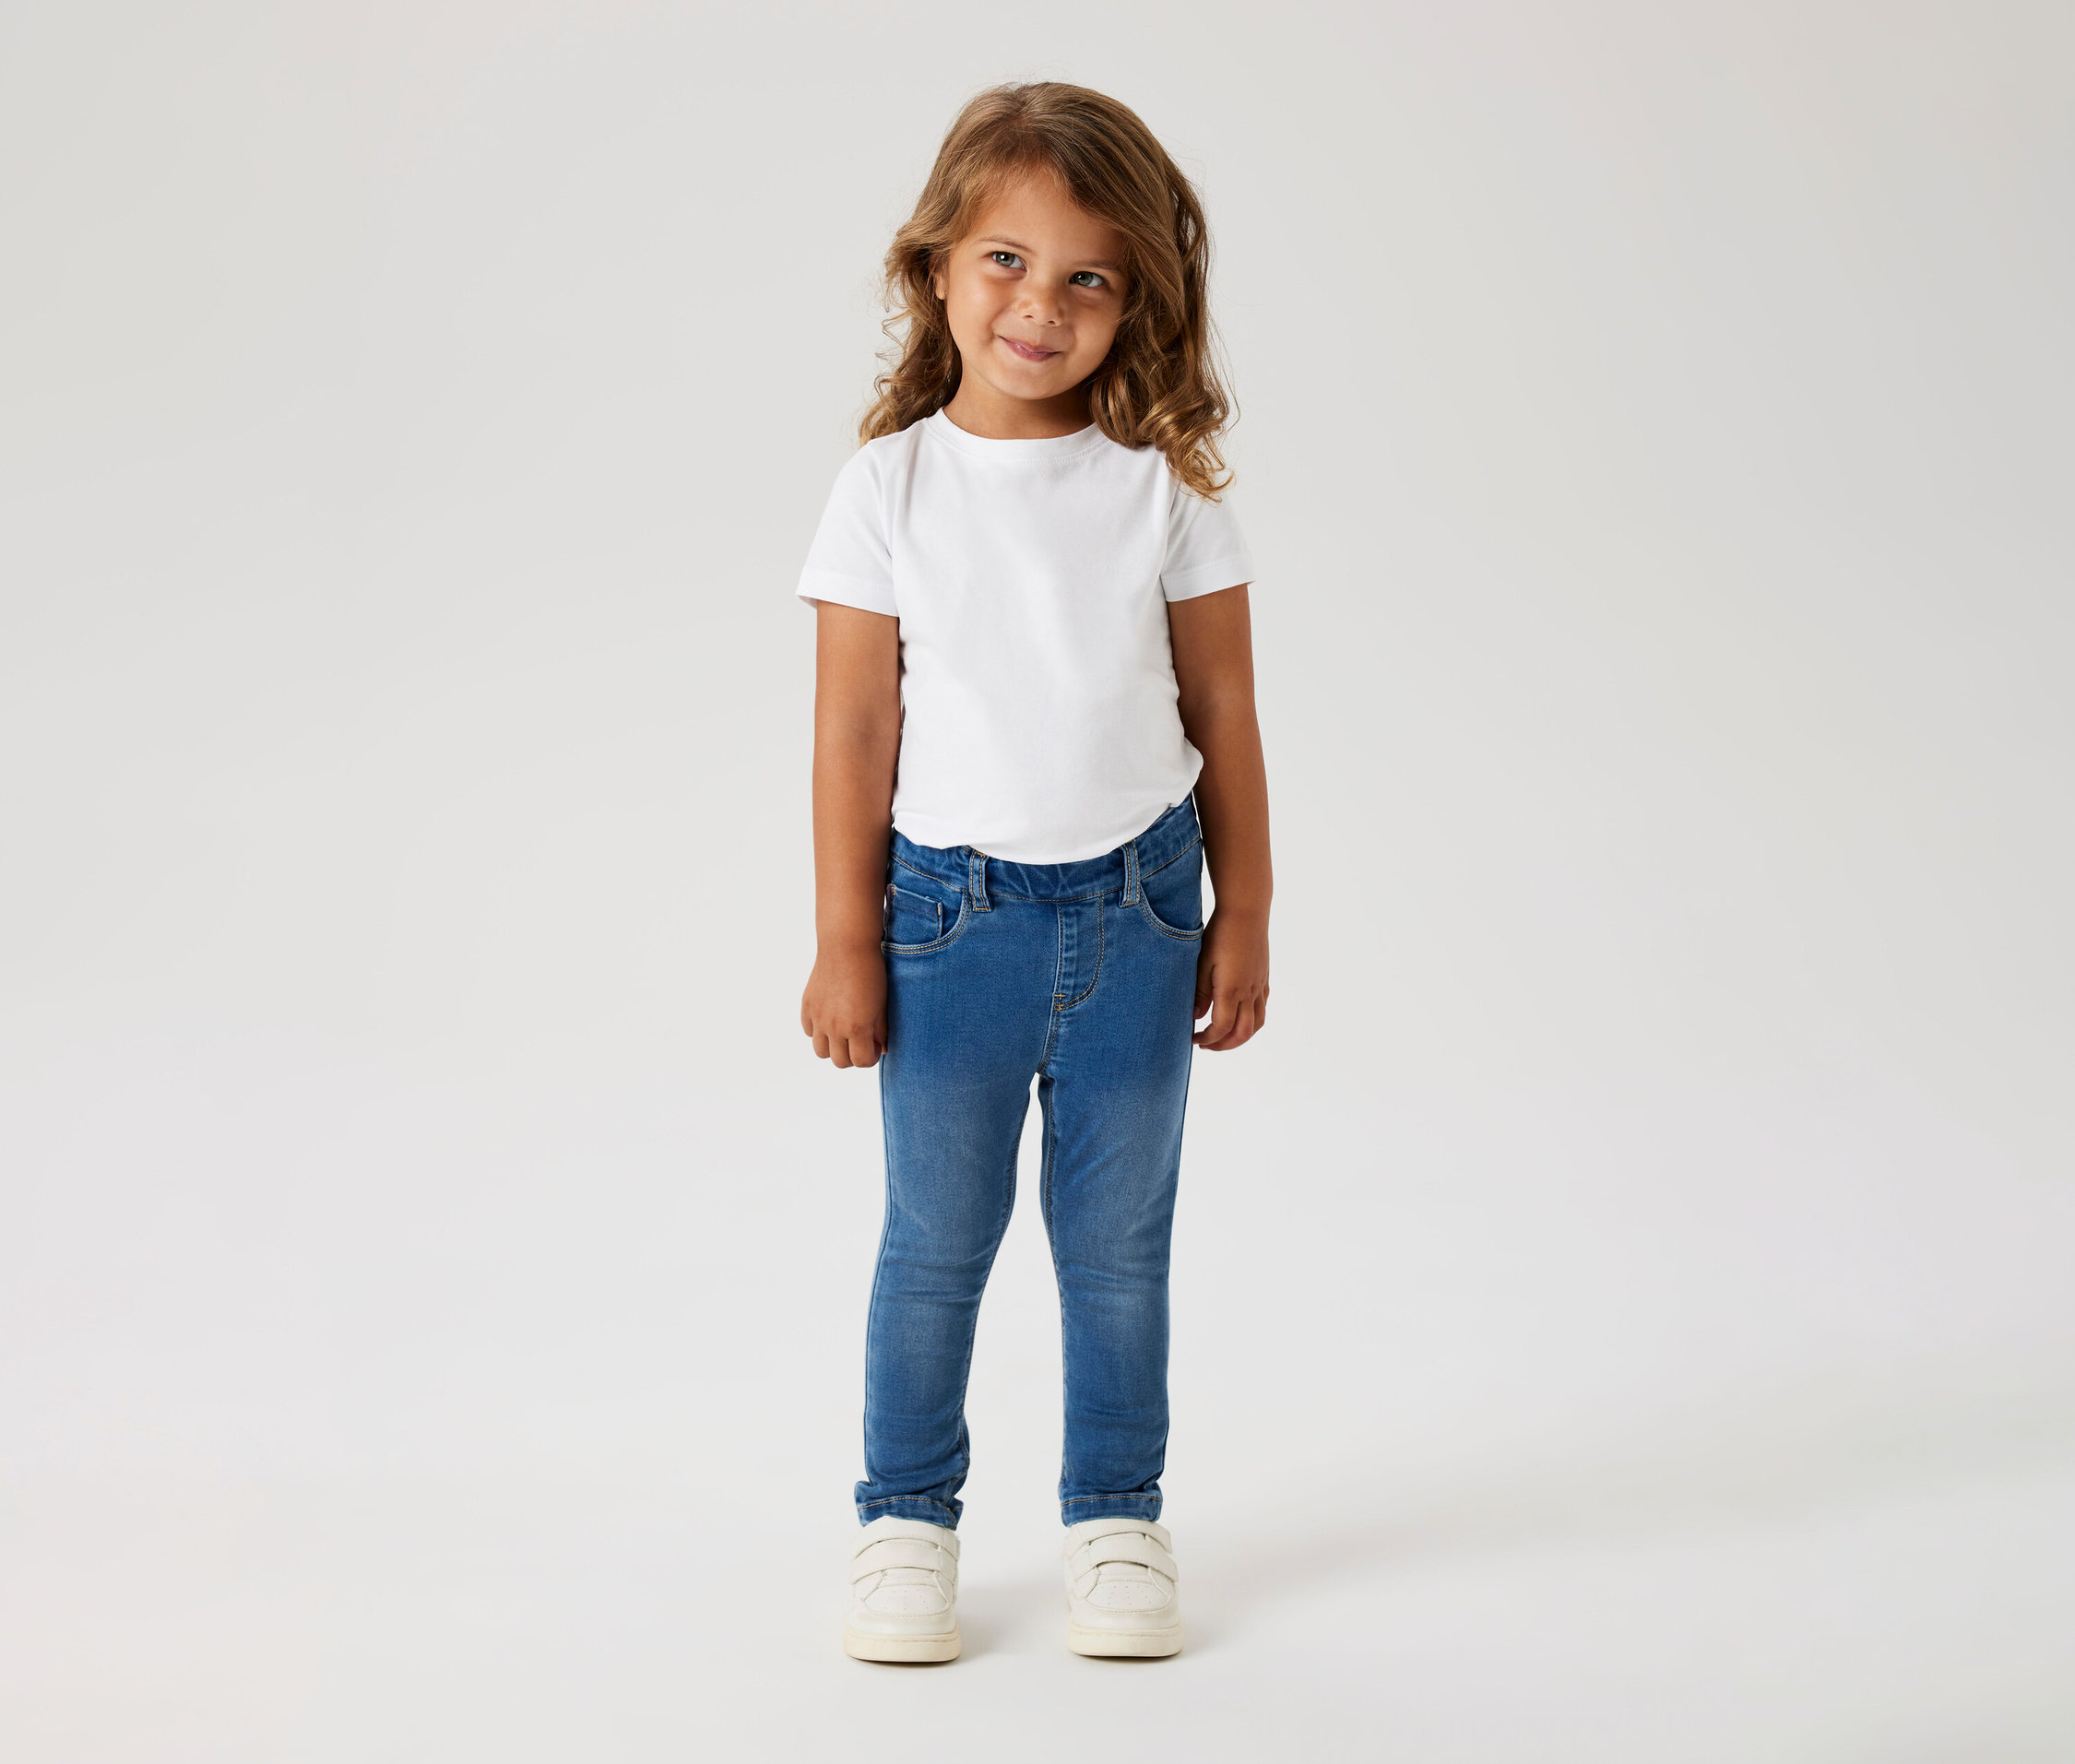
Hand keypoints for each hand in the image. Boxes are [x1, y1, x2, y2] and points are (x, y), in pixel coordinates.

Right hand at [801, 941, 887, 1067]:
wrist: (846, 946)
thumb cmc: (871, 972)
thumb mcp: (882, 1004)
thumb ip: (881, 1030)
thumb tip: (881, 1049)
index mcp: (857, 1028)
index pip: (861, 1062)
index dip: (871, 1058)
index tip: (875, 1046)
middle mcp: (834, 1027)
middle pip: (840, 1062)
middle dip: (853, 1056)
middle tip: (861, 1040)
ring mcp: (818, 1018)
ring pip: (821, 1052)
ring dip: (833, 1048)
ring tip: (843, 1033)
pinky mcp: (807, 1006)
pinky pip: (809, 1031)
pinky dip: (818, 1031)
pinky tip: (830, 1018)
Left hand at [1193, 909, 1267, 1049]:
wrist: (1246, 911)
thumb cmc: (1220, 933)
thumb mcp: (1202, 963)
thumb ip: (1199, 992)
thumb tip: (1196, 1017)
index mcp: (1231, 989)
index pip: (1221, 1028)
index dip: (1207, 1039)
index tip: (1193, 1039)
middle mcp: (1249, 991)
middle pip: (1242, 1033)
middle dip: (1224, 1045)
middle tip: (1206, 1045)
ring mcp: (1259, 985)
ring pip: (1257, 1024)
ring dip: (1240, 1037)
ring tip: (1223, 1037)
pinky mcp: (1264, 977)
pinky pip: (1262, 1007)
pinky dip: (1252, 1020)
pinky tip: (1239, 1015)